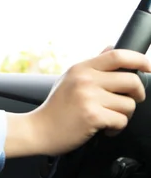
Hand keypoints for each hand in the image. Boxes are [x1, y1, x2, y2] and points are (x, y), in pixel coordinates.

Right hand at [5, 47, 149, 157]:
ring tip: (107, 118)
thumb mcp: (69, 79)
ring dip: (122, 115)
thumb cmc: (55, 108)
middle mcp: (85, 79)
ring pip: (129, 104)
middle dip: (137, 94)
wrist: (38, 130)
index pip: (117, 55)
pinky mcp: (92, 116)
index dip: (139, 59)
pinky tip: (102, 128)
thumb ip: (92, 65)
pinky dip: (115, 128)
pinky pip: (121, 121)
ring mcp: (89, 97)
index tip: (148, 66)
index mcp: (81, 68)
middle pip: (131, 80)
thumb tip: (110, 48)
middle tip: (128, 101)